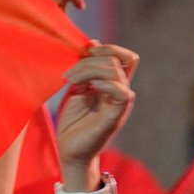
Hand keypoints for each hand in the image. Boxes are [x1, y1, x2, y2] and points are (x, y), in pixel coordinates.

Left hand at [55, 43, 136, 175]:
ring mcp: (120, 104)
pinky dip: (105, 84)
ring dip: (89, 70)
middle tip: (68, 73)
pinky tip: (89, 88)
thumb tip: (92, 42)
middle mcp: (120, 93)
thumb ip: (85, 69)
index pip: (125, 57)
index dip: (109, 48)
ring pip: (116, 72)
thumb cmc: (73, 122)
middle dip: (91, 60)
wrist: (69, 151)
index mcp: (113, 85)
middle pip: (117, 60)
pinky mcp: (115, 117)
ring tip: (69, 80)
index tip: (86, 50)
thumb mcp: (76, 88)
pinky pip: (121, 93)